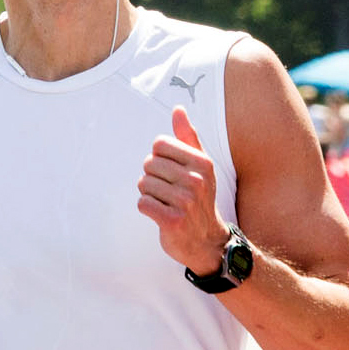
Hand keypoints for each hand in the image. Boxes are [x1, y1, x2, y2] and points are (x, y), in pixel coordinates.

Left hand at [138, 106, 228, 273]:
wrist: (206, 240)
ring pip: (143, 184)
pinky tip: (161, 215)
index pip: (159, 145)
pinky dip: (147, 209)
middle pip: (149, 164)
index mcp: (202, 163)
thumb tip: (178, 109)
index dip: (158, 159)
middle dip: (152, 178)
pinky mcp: (173, 220)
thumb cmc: (198, 198)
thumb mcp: (199, 166)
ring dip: (149, 195)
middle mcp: (196, 180)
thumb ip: (188, 136)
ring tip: (166, 203)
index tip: (170, 173)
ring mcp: (186, 202)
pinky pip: (142, 203)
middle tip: (168, 192)